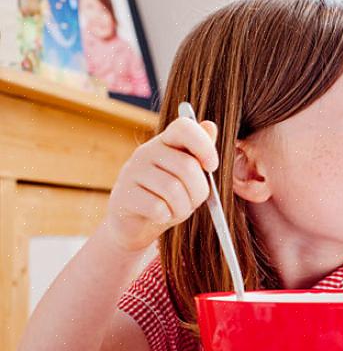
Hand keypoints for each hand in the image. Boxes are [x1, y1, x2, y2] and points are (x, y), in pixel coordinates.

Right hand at [105, 117, 218, 251]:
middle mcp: (146, 151)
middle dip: (198, 191)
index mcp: (165, 142)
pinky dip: (166, 216)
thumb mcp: (189, 176)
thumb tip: (210, 126)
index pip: (184, 127)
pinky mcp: (123, 195)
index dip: (204, 146)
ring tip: (176, 210)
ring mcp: (132, 171)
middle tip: (193, 201)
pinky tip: (160, 215)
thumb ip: (200, 153)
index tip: (211, 167)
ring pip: (173, 189)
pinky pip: (158, 207)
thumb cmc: (168, 197)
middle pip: (187, 166)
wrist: (137, 224)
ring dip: (183, 207)